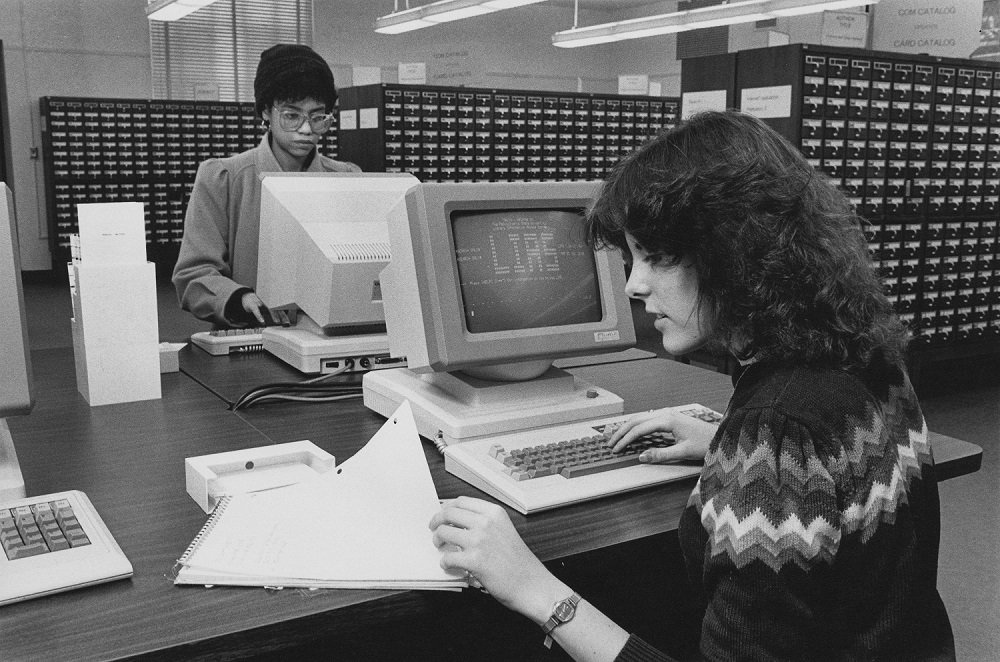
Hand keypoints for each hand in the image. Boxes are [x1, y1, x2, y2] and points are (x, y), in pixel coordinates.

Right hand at [240, 293, 290, 326]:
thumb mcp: (266, 307)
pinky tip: (262, 321)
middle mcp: (268, 302)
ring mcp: (261, 302)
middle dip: (283, 315)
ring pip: (268, 308)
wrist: (247, 297)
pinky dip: (259, 315)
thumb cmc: (259, 304)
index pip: (280, 309)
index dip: (285, 316)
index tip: (289, 323)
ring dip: (274, 314)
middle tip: (287, 322)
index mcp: (271, 304)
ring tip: (277, 321)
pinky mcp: (253, 304)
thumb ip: (274, 313)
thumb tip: (281, 321)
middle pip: (277, 308)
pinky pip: (256, 310)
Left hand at [429, 497, 570, 625]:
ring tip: (441, 548)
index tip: (442, 514)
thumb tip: (458, 521)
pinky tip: (450, 566)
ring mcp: (479, 541)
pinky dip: (445, 563)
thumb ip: (485, 523)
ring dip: (437, 541)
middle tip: (434, 530)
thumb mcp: (505, 530)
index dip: (447, 508)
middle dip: (436, 521)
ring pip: (443, 532)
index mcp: (494, 513)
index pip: (461, 502)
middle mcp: (486, 523)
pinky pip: (447, 558)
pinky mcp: (474, 561)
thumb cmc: (519, 562)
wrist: (531, 584)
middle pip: (448, 513)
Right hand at [606, 406, 717, 462]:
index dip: (625, 440)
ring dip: (627, 428)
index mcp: (667, 420)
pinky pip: (647, 419)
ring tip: (617, 438)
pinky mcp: (669, 417)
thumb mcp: (683, 452)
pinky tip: (632, 433)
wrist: (719, 436)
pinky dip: (636, 426)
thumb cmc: (705, 442)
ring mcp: (667, 414)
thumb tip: (641, 456)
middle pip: (636, 420)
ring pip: (640, 418)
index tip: (616, 449)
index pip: (639, 429)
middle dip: (621, 432)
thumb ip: (660, 454)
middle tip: (610, 443)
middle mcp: (665, 413)